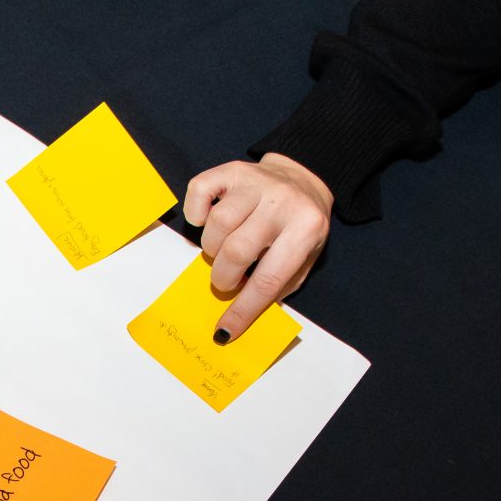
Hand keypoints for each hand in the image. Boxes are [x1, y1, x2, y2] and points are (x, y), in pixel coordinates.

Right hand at [180, 152, 332, 339]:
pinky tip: (207, 220)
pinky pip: (198, 191)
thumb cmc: (300, 226)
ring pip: (216, 224)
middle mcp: (281, 202)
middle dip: (224, 278)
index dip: (243, 309)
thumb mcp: (305, 259)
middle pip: (236, 250)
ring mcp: (255, 182)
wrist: (304, 177)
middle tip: (228, 280)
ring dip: (212, 248)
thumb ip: (279, 284)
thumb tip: (241, 314)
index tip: (225, 330)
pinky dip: (195, 212)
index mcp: (305, 228)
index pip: (269, 278)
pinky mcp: (231, 170)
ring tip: (223, 250)